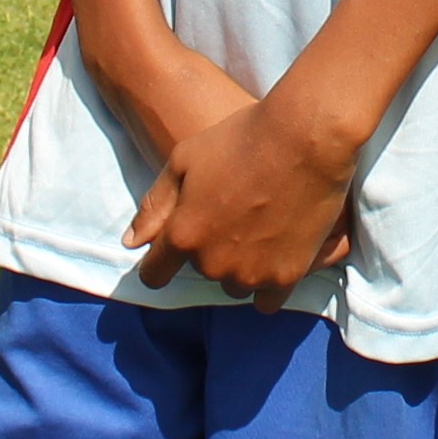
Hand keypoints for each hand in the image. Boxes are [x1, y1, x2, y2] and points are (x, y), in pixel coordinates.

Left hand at [125, 79, 364, 304]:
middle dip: (210, 251)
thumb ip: (155, 205)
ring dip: (239, 268)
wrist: (306, 138)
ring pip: (234, 286)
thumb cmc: (242, 139)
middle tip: (233, 215)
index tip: (171, 254)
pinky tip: (277, 255)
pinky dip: (268, 283)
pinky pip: (267, 300)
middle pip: (201, 274)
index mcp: (182, 234)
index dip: (159, 264)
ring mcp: (250, 273)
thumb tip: (131, 242)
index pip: (154, 274)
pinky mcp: (286, 277)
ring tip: (260, 230)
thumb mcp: (185, 159)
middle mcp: (212, 262)